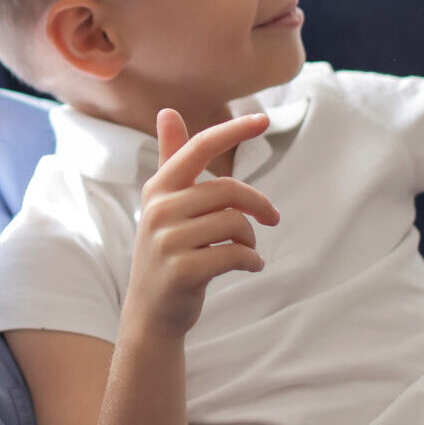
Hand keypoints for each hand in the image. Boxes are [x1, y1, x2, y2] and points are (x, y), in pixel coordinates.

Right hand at [124, 110, 279, 338]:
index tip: (264, 119)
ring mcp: (167, 241)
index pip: (198, 148)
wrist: (150, 313)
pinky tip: (251, 267)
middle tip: (273, 219)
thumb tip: (167, 111)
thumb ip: (170, 159)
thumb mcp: (164, 205)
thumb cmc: (167, 252)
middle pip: (228, 190)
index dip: (232, 131)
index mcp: (158, 189)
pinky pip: (236, 254)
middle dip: (259, 205)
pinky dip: (252, 261)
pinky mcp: (183, 270)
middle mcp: (159, 210)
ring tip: (248, 250)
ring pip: (235, 223)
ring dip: (252, 239)